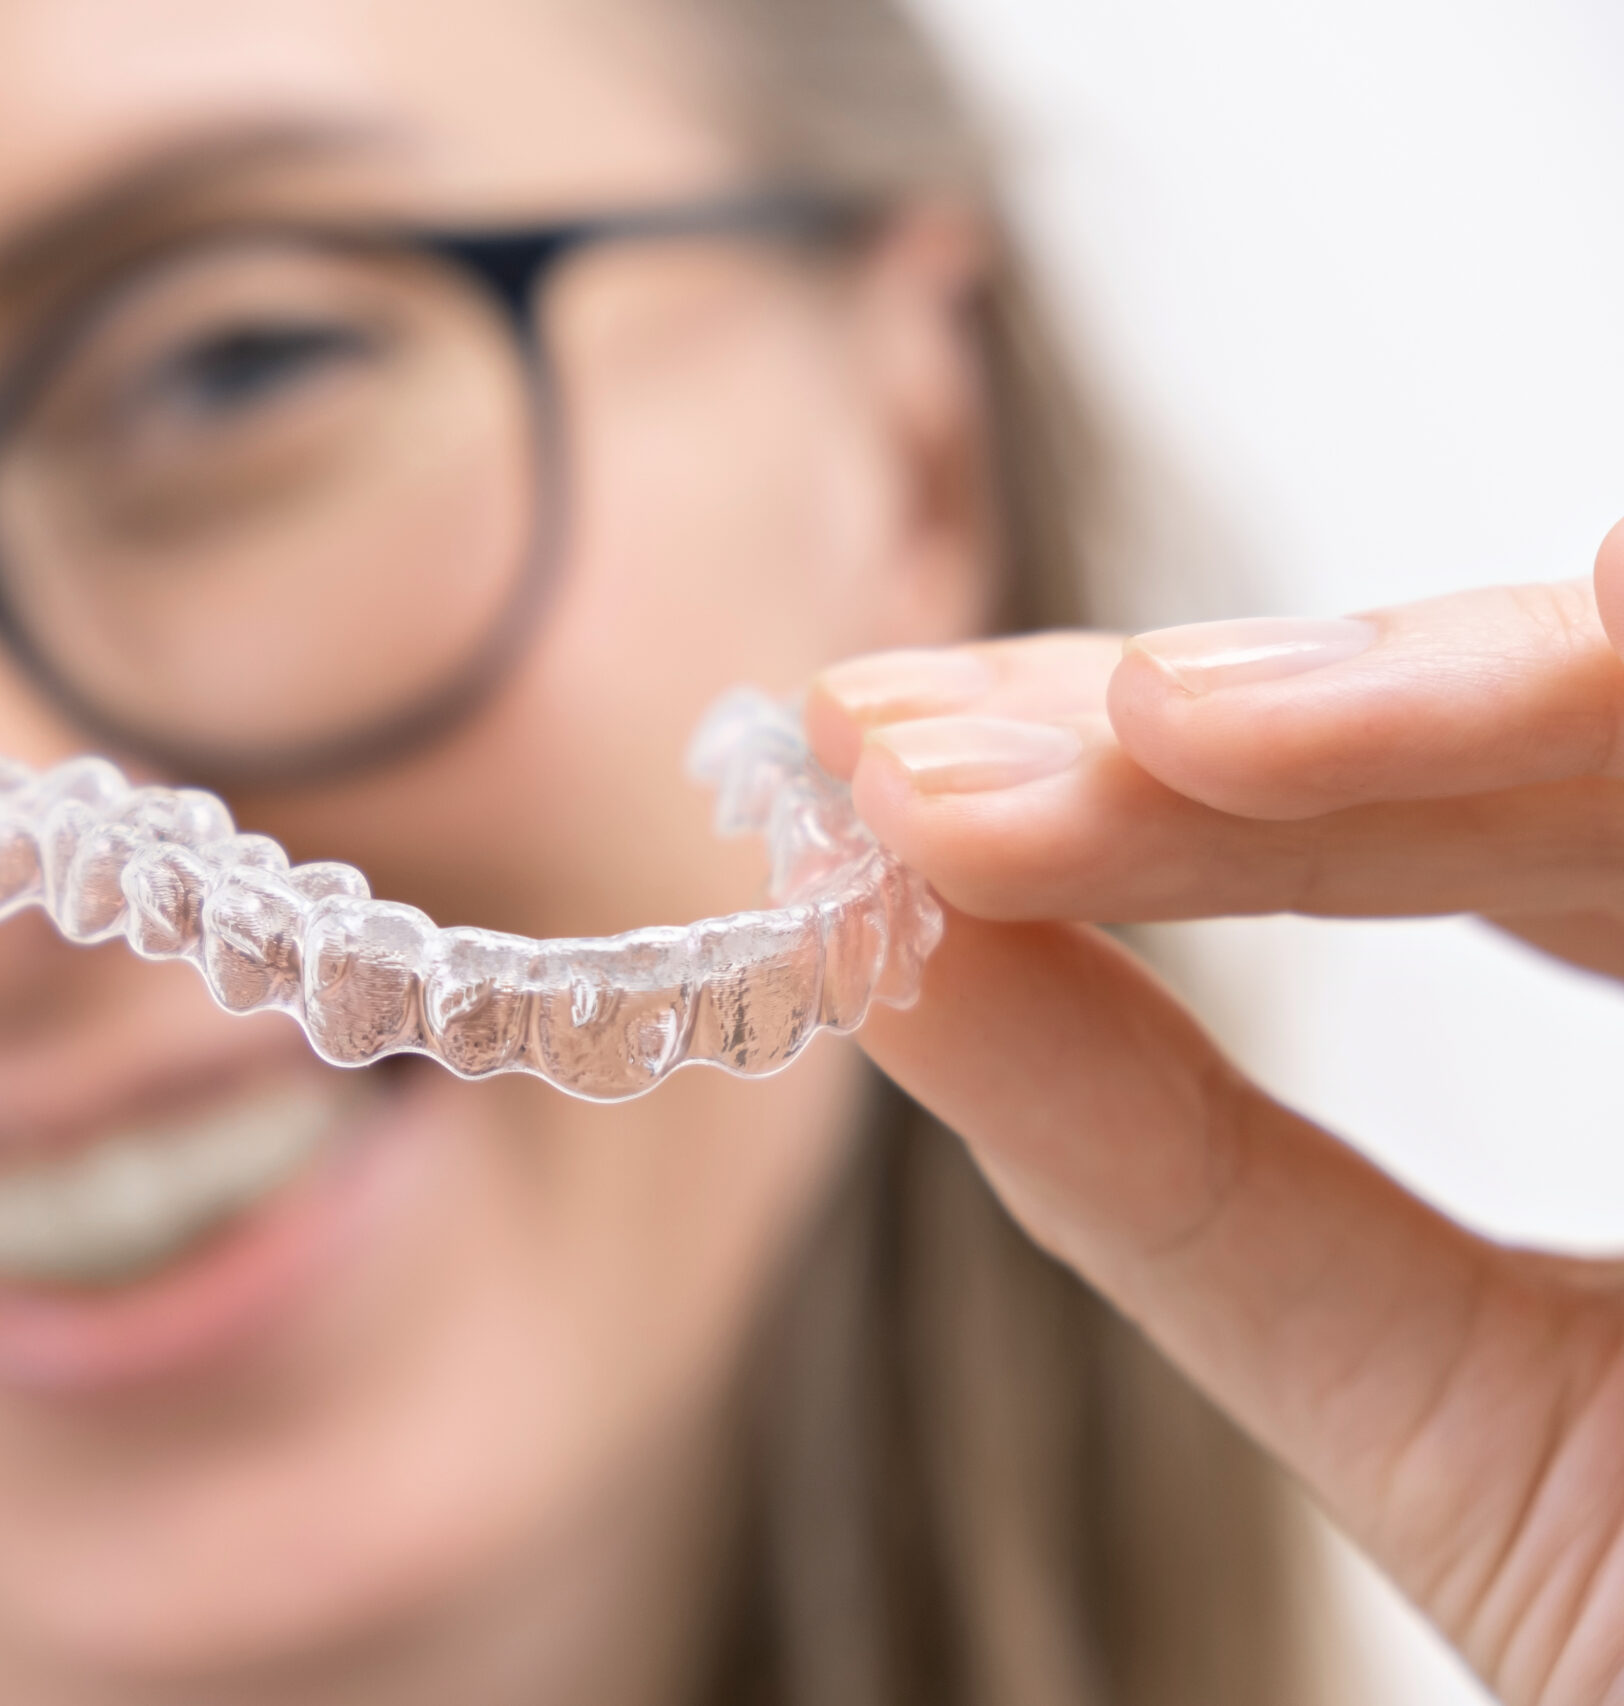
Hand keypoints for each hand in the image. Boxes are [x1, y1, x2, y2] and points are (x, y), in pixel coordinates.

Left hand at [804, 518, 1623, 1705]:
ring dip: (1395, 701)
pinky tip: (1426, 683)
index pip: (1413, 834)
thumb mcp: (1471, 1426)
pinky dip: (1593, 690)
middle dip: (1201, 738)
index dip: (1152, 802)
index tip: (877, 799)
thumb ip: (1183, 1180)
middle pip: (1512, 752)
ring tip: (1113, 742)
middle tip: (894, 758)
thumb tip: (881, 957)